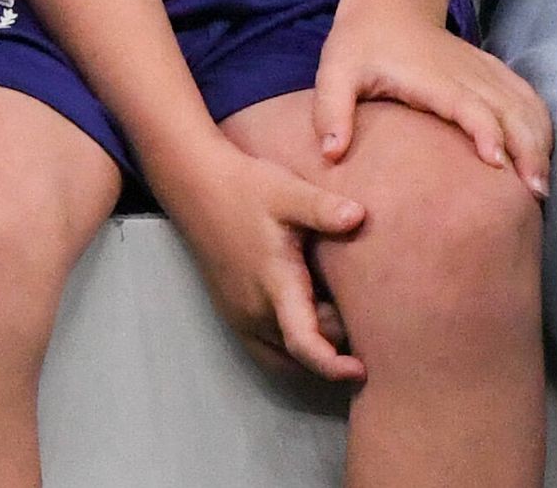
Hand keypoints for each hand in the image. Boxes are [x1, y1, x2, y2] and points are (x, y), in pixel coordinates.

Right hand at [162, 141, 371, 383]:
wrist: (195, 184)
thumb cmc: (244, 187)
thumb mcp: (287, 192)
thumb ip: (323, 208)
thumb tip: (359, 216)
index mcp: (273, 285)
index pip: (302, 342)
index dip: (331, 365)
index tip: (359, 371)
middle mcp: (254, 310)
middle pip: (303, 352)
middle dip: (335, 342)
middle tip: (361, 311)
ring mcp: (240, 315)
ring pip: (285, 357)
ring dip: (312, 349)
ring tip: (337, 318)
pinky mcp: (232, 313)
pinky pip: (268, 349)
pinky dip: (292, 350)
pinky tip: (311, 320)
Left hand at [311, 8, 551, 194]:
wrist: (389, 3)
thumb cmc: (360, 43)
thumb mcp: (335, 71)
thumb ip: (331, 110)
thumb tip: (331, 155)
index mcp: (432, 77)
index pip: (469, 105)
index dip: (487, 133)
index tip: (498, 165)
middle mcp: (466, 73)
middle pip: (510, 111)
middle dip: (527, 150)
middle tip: (534, 195)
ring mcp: (483, 70)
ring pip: (525, 105)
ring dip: (539, 141)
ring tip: (541, 185)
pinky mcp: (491, 71)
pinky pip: (526, 96)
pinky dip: (540, 123)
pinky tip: (542, 153)